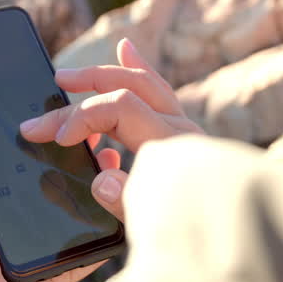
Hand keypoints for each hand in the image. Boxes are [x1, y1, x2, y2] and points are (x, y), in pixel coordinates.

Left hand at [0, 120, 99, 281]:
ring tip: (115, 157)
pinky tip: (125, 199)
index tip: (60, 111)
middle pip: (49, 180)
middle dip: (72, 156)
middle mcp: (11, 219)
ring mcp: (36, 245)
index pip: (14, 159)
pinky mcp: (57, 270)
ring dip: (95, 186)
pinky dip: (105, 230)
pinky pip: (88, 248)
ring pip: (73, 209)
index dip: (35, 136)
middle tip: (97, 132)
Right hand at [19, 38, 202, 221]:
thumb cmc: (193, 228)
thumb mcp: (156, 225)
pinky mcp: (182, 133)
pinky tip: (125, 50)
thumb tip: (102, 179)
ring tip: (72, 76)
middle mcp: (181, 129)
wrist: (229, 231)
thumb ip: (127, 202)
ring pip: (145, 82)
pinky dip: (138, 71)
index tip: (55, 140)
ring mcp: (184, 127)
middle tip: (53, 88)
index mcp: (171, 147)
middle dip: (87, 83)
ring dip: (106, 74)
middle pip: (131, 85)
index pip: (121, 108)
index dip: (84, 117)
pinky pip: (158, 92)